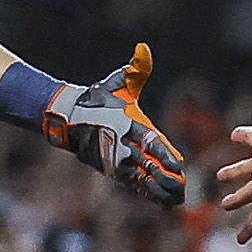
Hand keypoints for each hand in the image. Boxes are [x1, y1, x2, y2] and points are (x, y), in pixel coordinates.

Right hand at [46, 43, 188, 208]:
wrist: (67, 118)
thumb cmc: (97, 99)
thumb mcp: (117, 83)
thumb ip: (136, 70)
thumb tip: (143, 49)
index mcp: (128, 125)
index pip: (150, 142)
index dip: (165, 155)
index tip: (181, 166)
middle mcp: (123, 146)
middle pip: (149, 166)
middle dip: (166, 179)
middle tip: (184, 188)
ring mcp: (117, 161)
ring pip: (142, 180)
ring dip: (159, 191)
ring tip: (177, 200)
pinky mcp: (112, 170)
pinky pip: (133, 185)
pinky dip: (147, 194)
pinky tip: (162, 203)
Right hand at [214, 55, 251, 242]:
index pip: (248, 136)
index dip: (241, 134)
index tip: (234, 134)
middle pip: (243, 168)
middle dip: (231, 173)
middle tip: (219, 176)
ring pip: (246, 193)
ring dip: (236, 199)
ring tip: (224, 206)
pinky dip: (248, 228)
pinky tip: (240, 240)